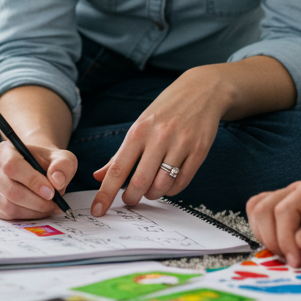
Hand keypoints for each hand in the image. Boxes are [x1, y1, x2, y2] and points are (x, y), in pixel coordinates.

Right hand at [0, 139, 76, 219]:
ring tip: (48, 207)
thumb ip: (63, 166)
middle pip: (11, 190)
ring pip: (8, 206)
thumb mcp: (63, 159)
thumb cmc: (48, 163)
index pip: (12, 166)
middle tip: (54, 204)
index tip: (51, 192)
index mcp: (6, 150)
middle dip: (36, 202)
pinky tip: (37, 210)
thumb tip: (56, 181)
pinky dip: (25, 216)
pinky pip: (6, 216)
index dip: (32, 181)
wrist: (37, 169)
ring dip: (32, 211)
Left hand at [90, 66, 225, 215]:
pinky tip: (168, 183)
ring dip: (153, 194)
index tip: (98, 210)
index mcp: (139, 130)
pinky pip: (182, 182)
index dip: (106, 192)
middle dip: (131, 198)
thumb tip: (99, 176)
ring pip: (162, 185)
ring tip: (150, 190)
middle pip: (140, 181)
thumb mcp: (140, 125)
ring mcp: (181, 144)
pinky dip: (172, 190)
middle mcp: (159, 137)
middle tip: (129, 200)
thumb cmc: (166, 110)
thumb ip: (120, 154)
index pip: (118, 168)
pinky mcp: (199, 151)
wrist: (202, 91)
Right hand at [246, 175, 300, 266]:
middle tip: (292, 260)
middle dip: (272, 239)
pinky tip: (281, 245)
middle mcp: (298, 188)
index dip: (286, 238)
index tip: (296, 261)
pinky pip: (260, 213)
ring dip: (265, 235)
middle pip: (264, 208)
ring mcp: (289, 195)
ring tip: (287, 253)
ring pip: (257, 209)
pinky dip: (263, 231)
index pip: (285, 210)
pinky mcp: (284, 206)